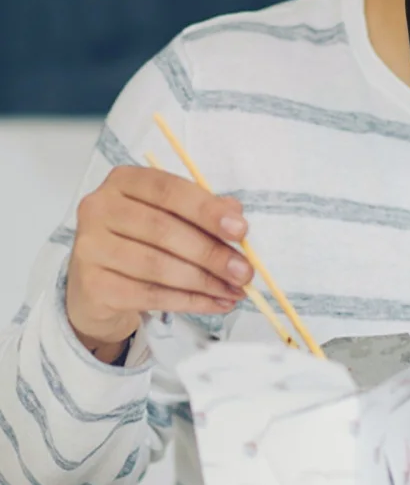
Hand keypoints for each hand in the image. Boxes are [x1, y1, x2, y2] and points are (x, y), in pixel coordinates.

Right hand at [66, 166, 253, 359]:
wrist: (97, 284)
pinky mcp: (92, 285)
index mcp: (124, 181)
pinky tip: (215, 304)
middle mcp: (99, 209)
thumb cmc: (142, 240)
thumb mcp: (173, 217)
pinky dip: (189, 301)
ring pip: (158, 266)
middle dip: (212, 253)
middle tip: (244, 271)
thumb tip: (236, 216)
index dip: (207, 210)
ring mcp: (90, 247)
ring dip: (205, 281)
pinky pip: (149, 295)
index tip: (241, 230)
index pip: (169, 190)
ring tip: (235, 290)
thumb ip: (204, 211)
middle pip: (164, 230)